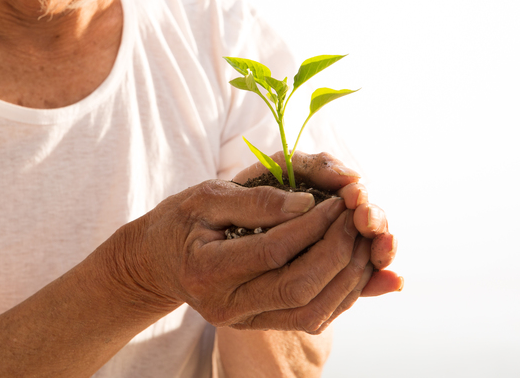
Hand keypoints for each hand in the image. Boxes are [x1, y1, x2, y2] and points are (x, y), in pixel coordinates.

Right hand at [110, 172, 378, 333]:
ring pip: (313, 310)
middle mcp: (226, 306)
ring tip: (362, 236)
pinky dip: (343, 292)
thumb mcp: (206, 196)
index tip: (336, 199)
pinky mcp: (262, 324)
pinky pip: (313, 317)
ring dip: (348, 274)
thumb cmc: (181, 220)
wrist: (158, 261)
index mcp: (206, 270)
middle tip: (356, 216)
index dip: (312, 225)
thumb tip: (308, 203)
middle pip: (299, 286)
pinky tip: (357, 262)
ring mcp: (245, 321)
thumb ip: (256, 199)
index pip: (273, 251)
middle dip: (338, 249)